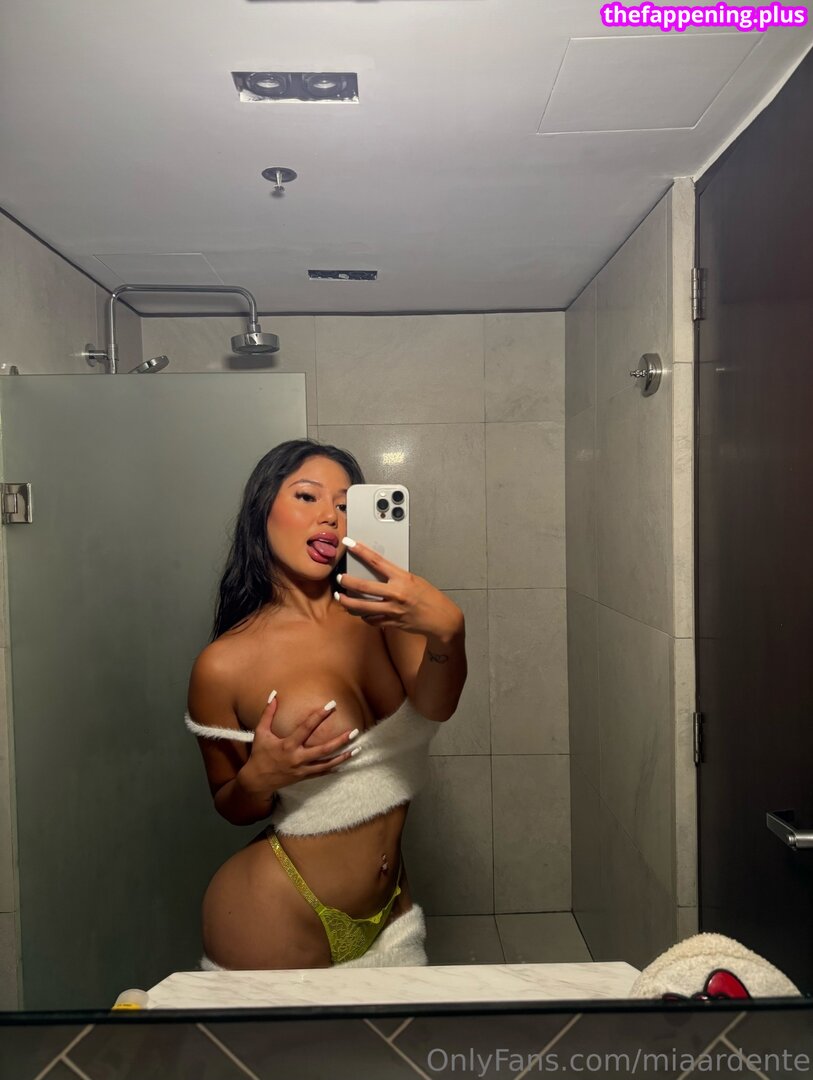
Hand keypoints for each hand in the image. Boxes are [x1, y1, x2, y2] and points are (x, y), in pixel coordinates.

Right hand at [241, 695, 357, 793]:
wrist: (257, 781)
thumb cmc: (259, 754)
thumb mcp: (261, 733)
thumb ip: (268, 713)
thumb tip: (274, 694)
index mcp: (288, 745)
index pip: (307, 727)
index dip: (319, 715)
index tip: (332, 705)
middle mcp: (297, 758)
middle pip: (323, 749)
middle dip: (340, 740)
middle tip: (354, 731)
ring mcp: (302, 769)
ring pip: (327, 764)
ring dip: (343, 756)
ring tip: (357, 748)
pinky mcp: (304, 776)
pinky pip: (322, 773)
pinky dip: (334, 767)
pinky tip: (346, 762)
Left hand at [335, 537, 463, 639]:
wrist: (441, 619)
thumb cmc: (430, 598)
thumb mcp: (415, 580)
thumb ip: (397, 577)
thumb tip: (379, 573)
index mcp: (402, 578)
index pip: (377, 561)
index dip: (361, 551)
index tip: (349, 543)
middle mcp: (396, 593)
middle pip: (363, 587)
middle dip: (347, 581)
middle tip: (339, 578)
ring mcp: (393, 610)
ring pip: (362, 607)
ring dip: (348, 602)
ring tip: (341, 597)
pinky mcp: (392, 622)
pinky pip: (372, 620)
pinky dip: (364, 616)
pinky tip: (360, 613)